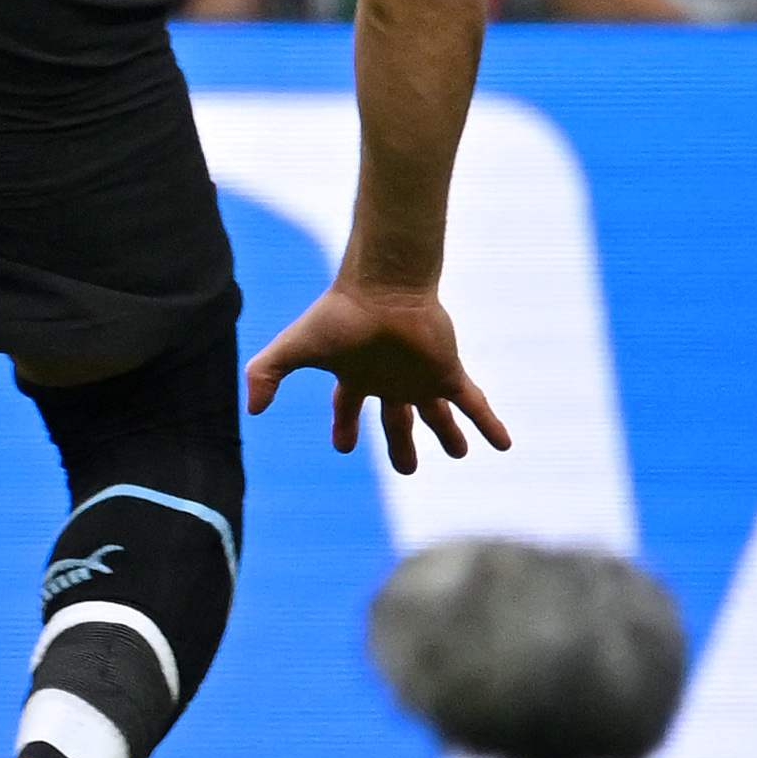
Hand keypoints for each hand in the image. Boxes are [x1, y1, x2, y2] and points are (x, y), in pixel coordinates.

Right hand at [247, 279, 513, 474]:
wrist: (384, 288)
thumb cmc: (339, 315)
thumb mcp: (294, 348)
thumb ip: (265, 374)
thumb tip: (252, 411)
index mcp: (357, 374)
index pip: (348, 407)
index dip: (344, 427)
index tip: (342, 446)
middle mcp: (391, 379)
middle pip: (398, 420)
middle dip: (402, 445)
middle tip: (408, 470)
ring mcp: (421, 377)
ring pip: (437, 414)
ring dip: (450, 434)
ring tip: (460, 451)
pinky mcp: (447, 373)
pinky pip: (473, 404)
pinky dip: (489, 424)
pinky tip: (504, 444)